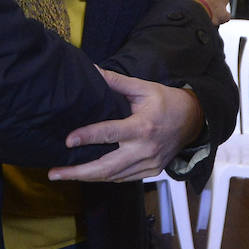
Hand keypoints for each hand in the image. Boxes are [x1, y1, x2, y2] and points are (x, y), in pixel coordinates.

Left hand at [49, 68, 204, 181]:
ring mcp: (149, 163)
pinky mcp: (151, 171)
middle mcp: (145, 149)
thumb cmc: (166, 101)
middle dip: (78, 173)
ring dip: (87, 177)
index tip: (67, 141)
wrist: (194, 120)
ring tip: (64, 175)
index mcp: (142, 126)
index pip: (109, 134)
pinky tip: (88, 175)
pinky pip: (123, 179)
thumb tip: (93, 69)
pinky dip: (105, 178)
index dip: (87, 137)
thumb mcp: (143, 88)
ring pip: (113, 177)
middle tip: (54, 173)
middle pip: (107, 167)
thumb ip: (116, 82)